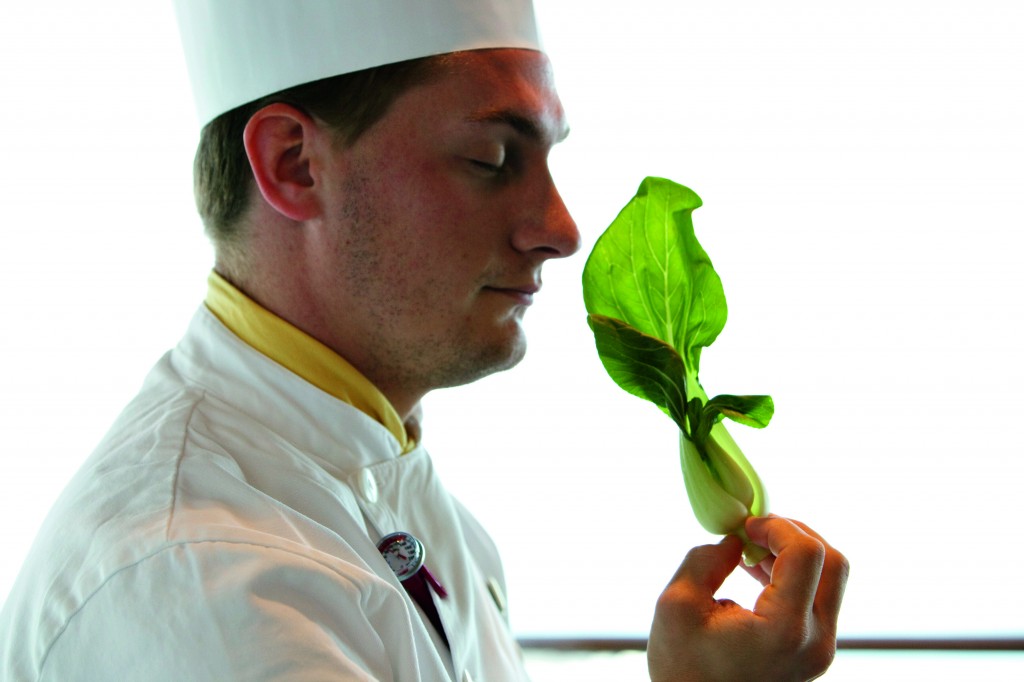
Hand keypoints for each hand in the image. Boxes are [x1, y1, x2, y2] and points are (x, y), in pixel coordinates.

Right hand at [647, 515, 848, 681]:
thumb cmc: (682, 670)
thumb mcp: (675, 606)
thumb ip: (705, 560)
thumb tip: (734, 541)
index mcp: (784, 630)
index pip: (807, 553)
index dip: (777, 526)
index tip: (745, 526)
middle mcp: (814, 641)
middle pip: (834, 562)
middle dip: (794, 534)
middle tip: (754, 531)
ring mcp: (819, 650)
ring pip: (831, 579)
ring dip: (793, 553)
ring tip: (749, 552)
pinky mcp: (814, 652)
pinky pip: (818, 598)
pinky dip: (794, 574)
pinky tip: (757, 572)